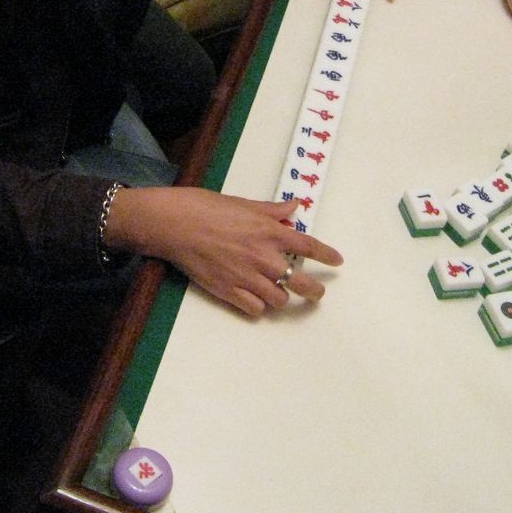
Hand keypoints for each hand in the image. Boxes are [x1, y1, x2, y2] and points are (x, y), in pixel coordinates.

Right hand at [103, 186, 342, 316]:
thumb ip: (271, 210)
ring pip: (280, 300)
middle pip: (302, 283)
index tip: (338, 262)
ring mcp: (247, 277)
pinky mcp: (229, 292)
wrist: (174, 224)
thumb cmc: (206, 207)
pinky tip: (256, 299)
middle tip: (316, 293)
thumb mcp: (243, 203)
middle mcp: (263, 257)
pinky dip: (260, 306)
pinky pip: (256, 310)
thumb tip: (294, 208)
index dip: (328, 256)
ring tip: (279, 293)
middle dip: (314, 291)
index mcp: (269, 232)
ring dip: (283, 298)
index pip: (310, 247)